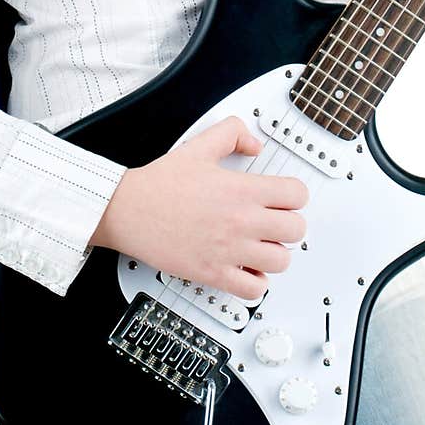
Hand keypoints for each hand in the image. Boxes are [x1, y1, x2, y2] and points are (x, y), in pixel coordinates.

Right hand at [89, 114, 308, 299]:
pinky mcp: (213, 274)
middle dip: (289, 223)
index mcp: (241, 190)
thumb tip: (254, 144)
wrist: (128, 210)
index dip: (294, 194)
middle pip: (296, 230)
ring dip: (276, 253)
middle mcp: (240, 222)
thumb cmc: (158, 185)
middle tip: (275, 220)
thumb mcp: (199, 146)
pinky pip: (253, 290)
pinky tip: (246, 268)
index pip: (296, 195)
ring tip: (262, 245)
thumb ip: (232, 134)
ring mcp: (229, 251)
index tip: (284, 196)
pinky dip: (256, 282)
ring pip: (281, 261)